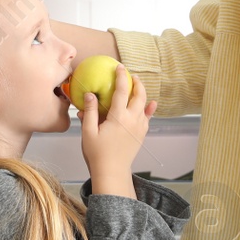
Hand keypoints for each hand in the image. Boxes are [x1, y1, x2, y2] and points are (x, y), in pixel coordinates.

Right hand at [80, 63, 156, 196]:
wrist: (112, 172)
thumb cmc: (97, 153)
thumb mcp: (88, 131)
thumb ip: (90, 111)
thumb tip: (90, 94)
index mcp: (118, 117)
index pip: (122, 91)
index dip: (121, 77)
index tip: (119, 67)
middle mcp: (132, 120)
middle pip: (139, 95)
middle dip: (136, 82)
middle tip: (130, 75)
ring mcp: (139, 127)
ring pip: (144, 105)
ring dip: (142, 93)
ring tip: (137, 85)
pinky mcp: (141, 135)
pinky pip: (147, 118)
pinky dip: (149, 109)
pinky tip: (151, 104)